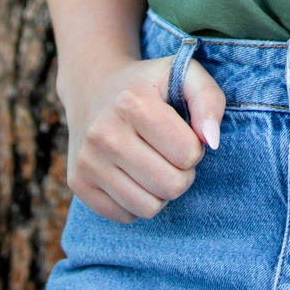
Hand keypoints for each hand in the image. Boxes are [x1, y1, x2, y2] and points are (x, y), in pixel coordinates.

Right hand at [61, 54, 225, 223]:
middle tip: (173, 155)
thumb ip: (210, 100)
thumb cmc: (149, 85)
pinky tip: (134, 176)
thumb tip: (213, 141)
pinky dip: (138, 202)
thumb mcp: (185, 74)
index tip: (184, 135)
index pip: (189, 153)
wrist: (92, 88)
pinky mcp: (77, 183)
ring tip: (156, 165)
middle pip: (171, 185)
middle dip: (183, 173)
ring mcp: (87, 161)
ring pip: (149, 207)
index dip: (196, 147)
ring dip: (162, 191)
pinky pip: (125, 216)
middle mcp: (104, 134)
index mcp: (133, 103)